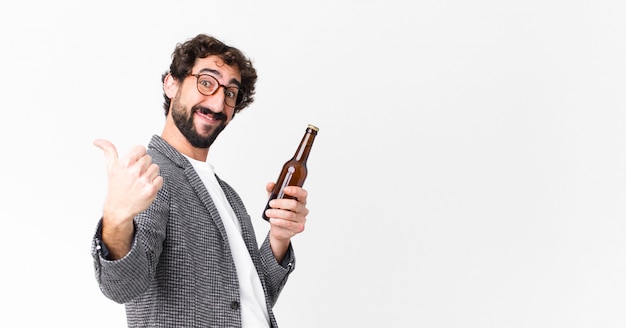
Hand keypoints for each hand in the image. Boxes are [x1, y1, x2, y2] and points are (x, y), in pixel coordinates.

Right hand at [94, 139, 162, 258]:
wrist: (119, 208)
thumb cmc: (116, 186)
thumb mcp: (110, 167)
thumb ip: (108, 151)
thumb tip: (97, 141)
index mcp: (125, 163)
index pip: (141, 149)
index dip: (139, 156)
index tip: (134, 163)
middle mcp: (134, 171)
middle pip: (149, 158)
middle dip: (144, 166)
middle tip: (135, 175)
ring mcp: (144, 180)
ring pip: (155, 168)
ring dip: (150, 174)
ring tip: (140, 181)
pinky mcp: (151, 189)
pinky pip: (160, 179)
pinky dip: (155, 183)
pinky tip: (145, 187)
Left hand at [265, 182, 307, 260]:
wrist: (278, 228)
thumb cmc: (279, 212)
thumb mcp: (274, 199)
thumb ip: (272, 190)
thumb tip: (270, 185)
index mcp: (300, 200)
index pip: (302, 193)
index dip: (295, 190)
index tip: (284, 189)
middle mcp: (303, 209)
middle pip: (294, 204)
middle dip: (280, 203)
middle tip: (271, 203)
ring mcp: (302, 219)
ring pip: (290, 215)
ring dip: (277, 213)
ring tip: (269, 212)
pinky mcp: (299, 227)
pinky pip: (289, 224)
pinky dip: (279, 221)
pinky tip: (273, 220)